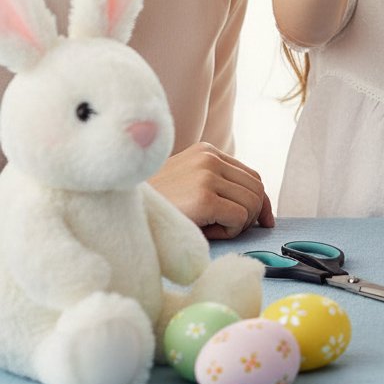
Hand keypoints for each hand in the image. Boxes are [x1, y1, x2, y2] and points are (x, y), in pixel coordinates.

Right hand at [148, 142, 274, 239]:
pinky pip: (240, 217)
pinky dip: (231, 231)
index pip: (252, 176)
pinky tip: (208, 231)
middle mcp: (209, 158)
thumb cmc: (158, 208)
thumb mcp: (190, 187)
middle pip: (257, 189)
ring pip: (252, 203)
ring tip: (213, 228)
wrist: (121, 213)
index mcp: (207, 152)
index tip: (262, 221)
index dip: (260, 201)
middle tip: (230, 229)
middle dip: (251, 214)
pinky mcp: (204, 196)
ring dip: (239, 223)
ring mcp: (207, 175)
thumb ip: (220, 187)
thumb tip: (261, 208)